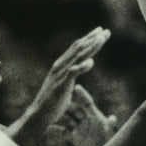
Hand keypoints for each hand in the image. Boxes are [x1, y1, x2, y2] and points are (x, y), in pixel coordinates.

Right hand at [16, 27, 109, 145]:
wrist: (39, 115)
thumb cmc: (53, 102)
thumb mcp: (65, 83)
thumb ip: (73, 73)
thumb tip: (83, 66)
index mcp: (62, 65)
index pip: (77, 48)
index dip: (89, 39)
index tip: (100, 32)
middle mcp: (60, 66)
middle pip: (78, 48)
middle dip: (93, 39)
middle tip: (106, 31)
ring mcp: (60, 75)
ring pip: (77, 57)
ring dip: (90, 47)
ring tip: (101, 40)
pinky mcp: (60, 85)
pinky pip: (72, 73)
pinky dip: (82, 67)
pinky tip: (91, 62)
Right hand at [45, 84, 117, 145]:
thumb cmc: (109, 142)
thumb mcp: (109, 133)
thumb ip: (110, 125)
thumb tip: (113, 118)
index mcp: (94, 115)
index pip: (87, 103)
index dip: (82, 95)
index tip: (76, 87)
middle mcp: (84, 119)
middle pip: (74, 109)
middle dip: (67, 104)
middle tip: (59, 99)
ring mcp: (77, 128)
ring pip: (66, 119)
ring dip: (59, 116)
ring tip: (51, 112)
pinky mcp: (73, 137)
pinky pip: (62, 132)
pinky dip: (55, 130)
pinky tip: (47, 127)